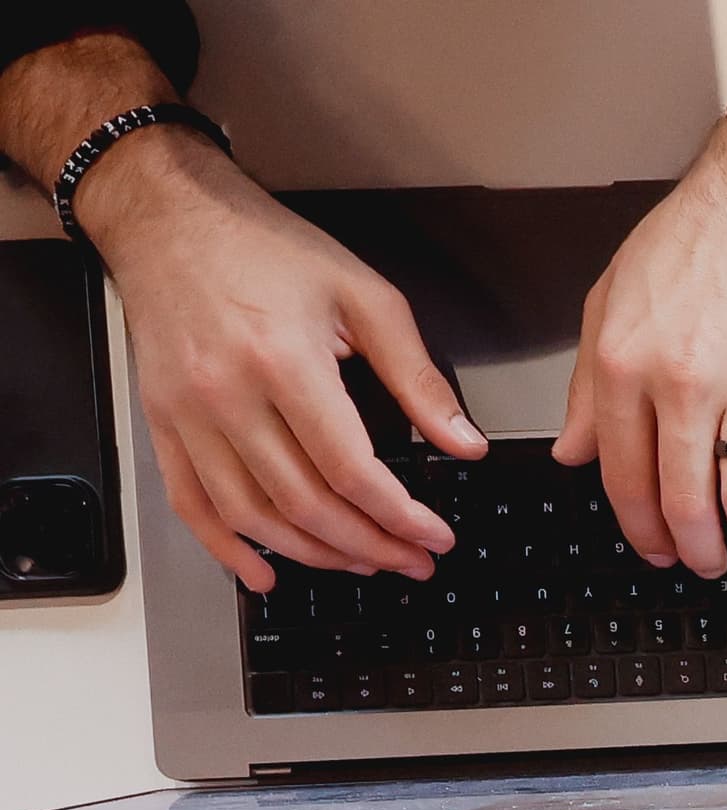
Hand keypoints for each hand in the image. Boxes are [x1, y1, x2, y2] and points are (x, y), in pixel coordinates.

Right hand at [69, 132, 485, 591]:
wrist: (169, 217)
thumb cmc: (264, 248)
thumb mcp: (363, 295)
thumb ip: (417, 376)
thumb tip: (462, 443)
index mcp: (284, 362)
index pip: (350, 470)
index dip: (400, 516)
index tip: (435, 536)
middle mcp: (228, 395)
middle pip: (304, 504)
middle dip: (369, 546)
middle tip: (411, 561)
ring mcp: (187, 414)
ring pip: (252, 515)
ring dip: (314, 555)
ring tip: (363, 563)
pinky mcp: (161, 421)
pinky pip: (190, 503)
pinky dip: (227, 547)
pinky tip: (265, 572)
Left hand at [554, 113, 726, 579]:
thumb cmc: (690, 245)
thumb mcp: (609, 303)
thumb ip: (587, 386)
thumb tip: (574, 455)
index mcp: (625, 364)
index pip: (624, 478)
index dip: (640, 530)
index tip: (655, 548)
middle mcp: (683, 382)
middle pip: (685, 502)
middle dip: (695, 550)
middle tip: (703, 560)